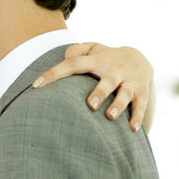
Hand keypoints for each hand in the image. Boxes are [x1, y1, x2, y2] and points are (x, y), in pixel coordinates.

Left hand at [32, 42, 152, 131]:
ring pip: (125, 93)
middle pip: (107, 81)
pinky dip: (139, 117)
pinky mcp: (142, 92)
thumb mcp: (92, 49)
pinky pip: (141, 105)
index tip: (36, 85)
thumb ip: (77, 51)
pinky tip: (133, 129)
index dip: (54, 73)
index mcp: (97, 61)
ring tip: (110, 116)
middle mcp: (114, 70)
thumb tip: (66, 56)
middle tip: (90, 105)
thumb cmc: (105, 59)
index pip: (73, 64)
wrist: (140, 59)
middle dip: (100, 92)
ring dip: (118, 105)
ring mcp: (129, 81)